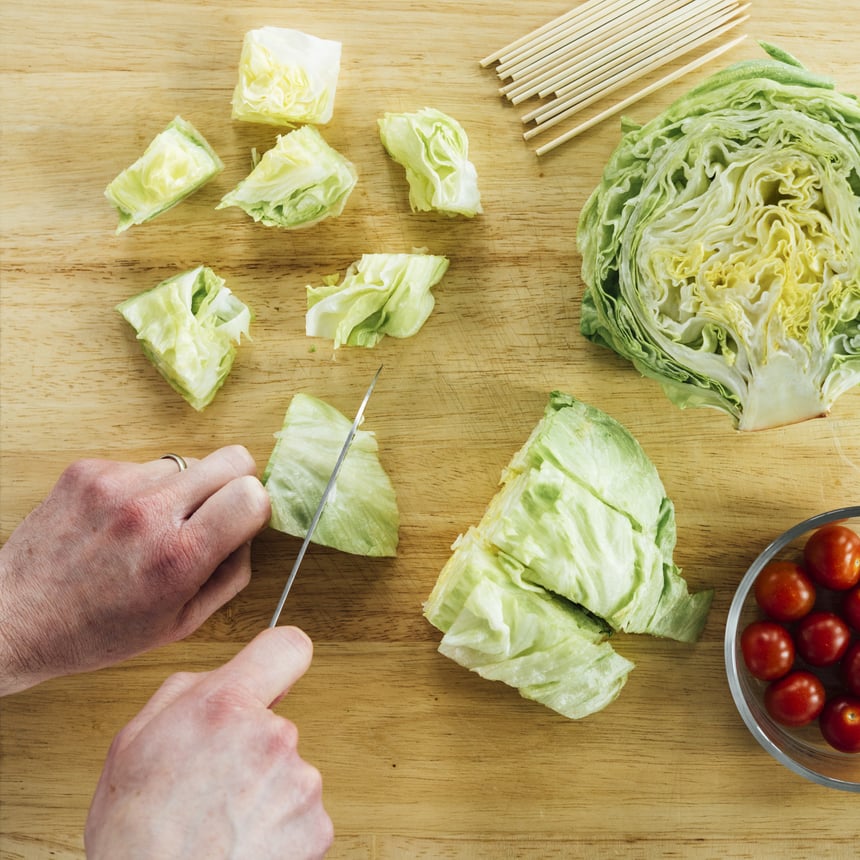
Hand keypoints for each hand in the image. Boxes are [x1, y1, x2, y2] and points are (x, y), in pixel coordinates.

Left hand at [0, 446, 270, 694]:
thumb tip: (249, 533)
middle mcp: (150, 512)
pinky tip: (119, 522)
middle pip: (233, 459)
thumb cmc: (96, 631)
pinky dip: (142, 489)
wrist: (14, 616)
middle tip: (211, 513)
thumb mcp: (180, 624)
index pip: (252, 495)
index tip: (242, 522)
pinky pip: (144, 465)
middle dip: (234, 484)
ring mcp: (117, 485)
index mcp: (179, 557)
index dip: (255, 508)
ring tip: (151, 526)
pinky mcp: (89, 470)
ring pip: (187, 462)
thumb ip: (230, 576)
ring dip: (181, 489)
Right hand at [85, 626, 332, 859]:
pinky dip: (278, 830)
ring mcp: (300, 783)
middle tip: (211, 786)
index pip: (288, 647)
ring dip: (263, 793)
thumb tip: (217, 679)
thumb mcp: (132, 743)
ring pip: (287, 773)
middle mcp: (272, 736)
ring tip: (221, 825)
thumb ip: (184, 693)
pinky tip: (242, 845)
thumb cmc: (136, 838)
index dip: (279, 661)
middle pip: (276, 724)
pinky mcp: (317, 826)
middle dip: (251, 748)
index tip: (273, 678)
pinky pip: (300, 815)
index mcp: (225, 707)